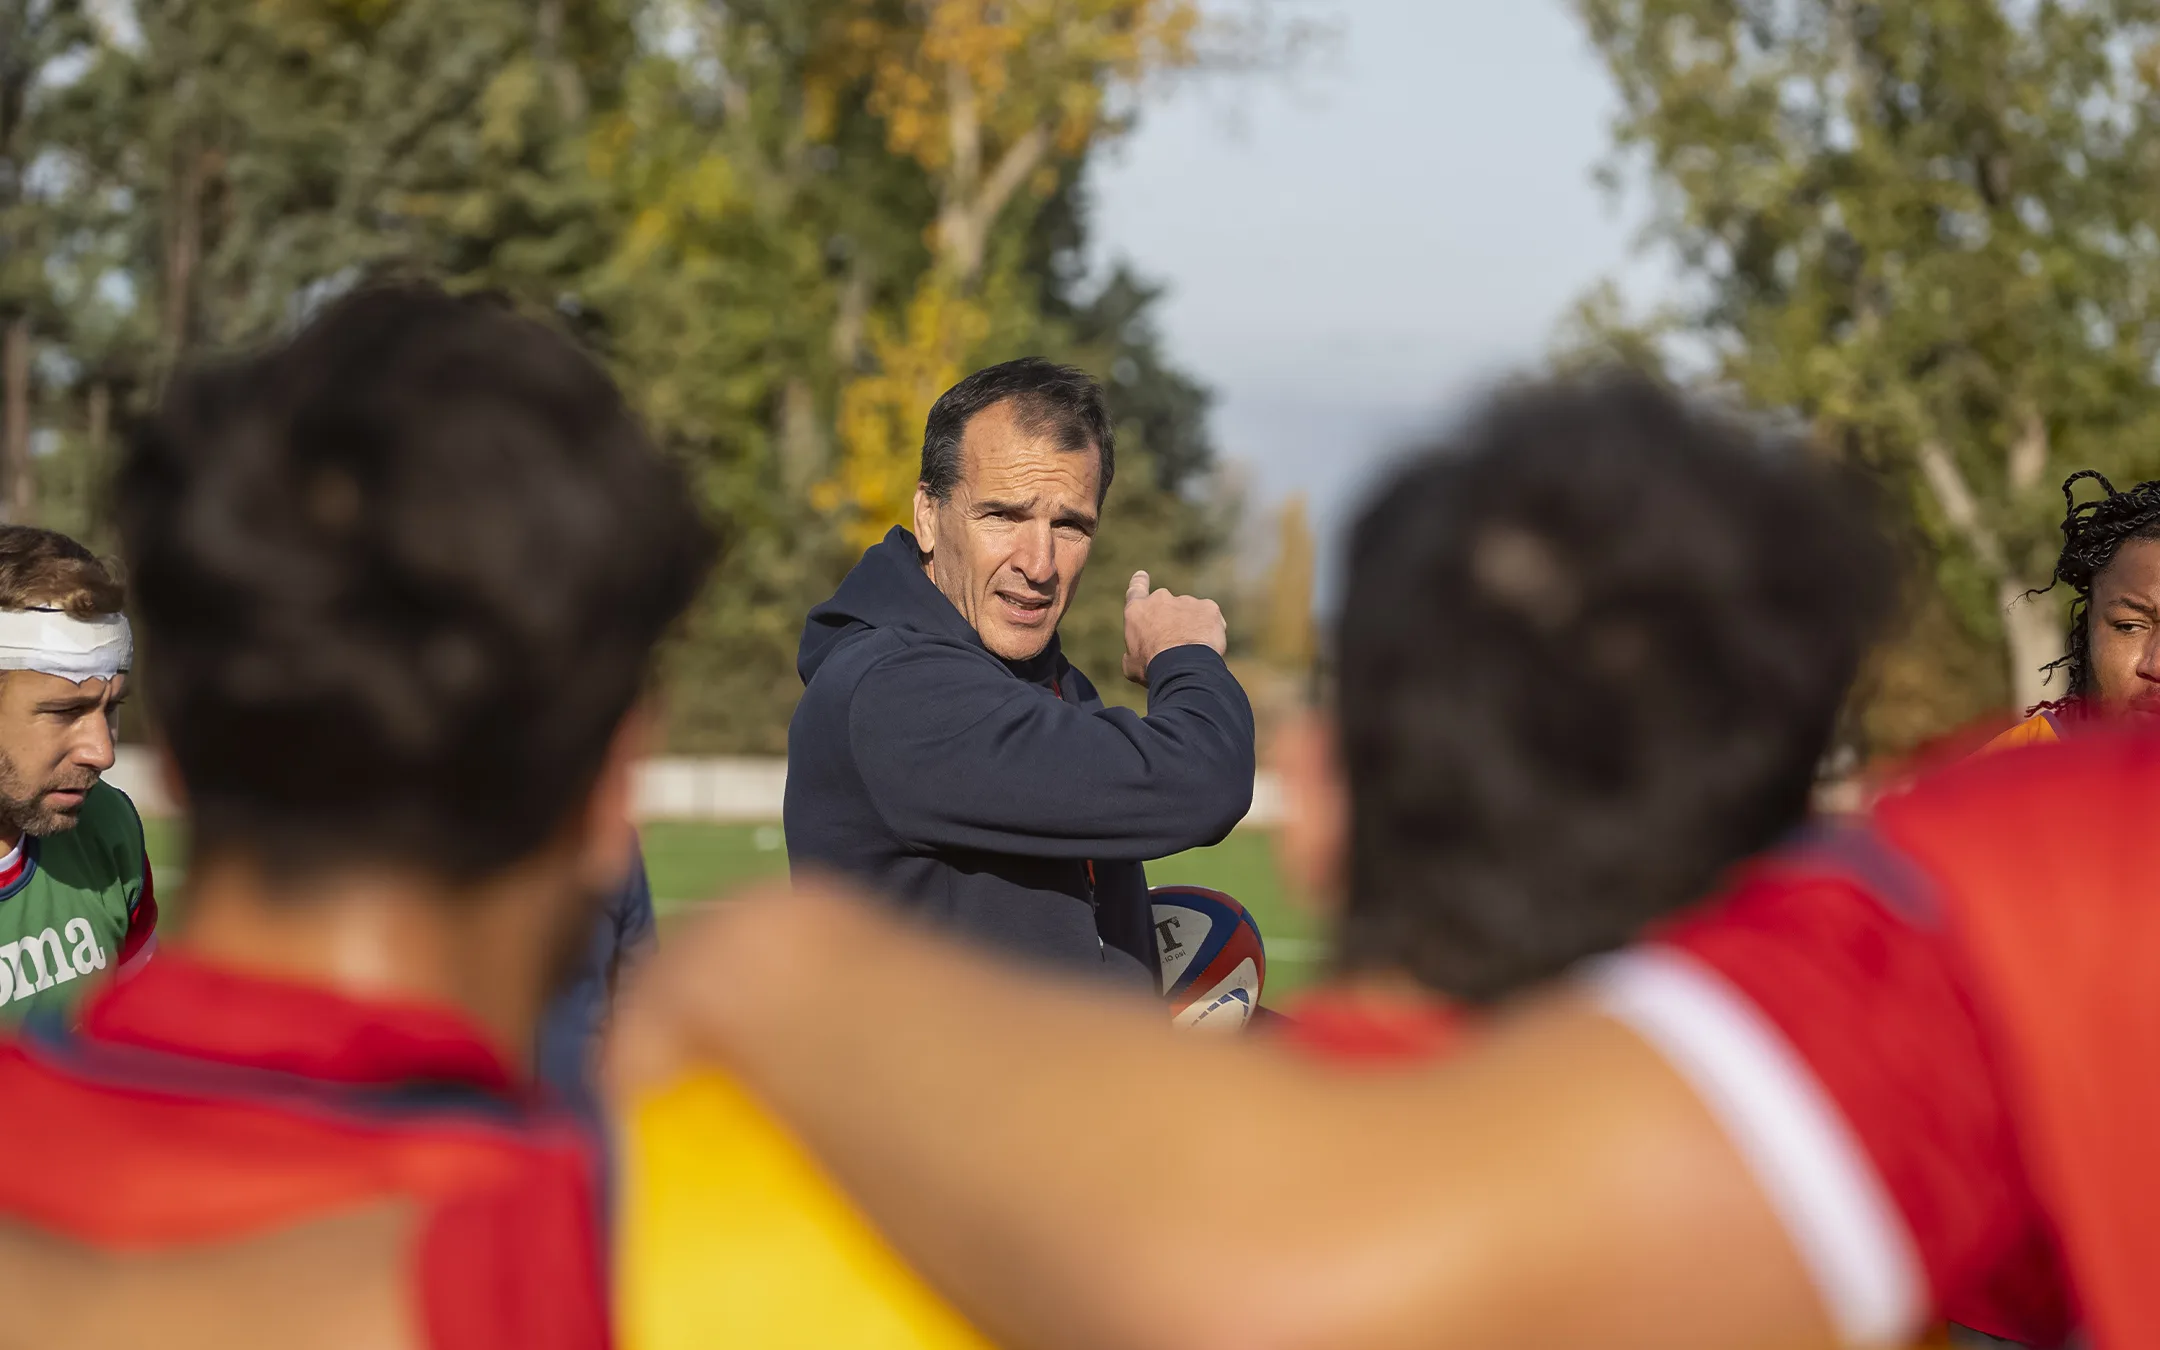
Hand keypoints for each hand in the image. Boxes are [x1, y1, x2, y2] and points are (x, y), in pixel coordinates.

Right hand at [1122, 570, 1226, 684]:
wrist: (1182, 667)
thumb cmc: (1151, 667)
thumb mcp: (1131, 665)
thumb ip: (1134, 652)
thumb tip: (1137, 654)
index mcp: (1137, 611)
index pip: (1136, 590)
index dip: (1139, 582)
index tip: (1142, 575)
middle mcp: (1161, 599)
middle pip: (1166, 605)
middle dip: (1171, 619)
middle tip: (1175, 644)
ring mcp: (1186, 601)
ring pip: (1190, 612)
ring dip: (1191, 626)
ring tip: (1192, 652)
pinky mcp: (1209, 607)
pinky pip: (1210, 617)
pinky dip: (1210, 629)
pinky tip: (1207, 647)